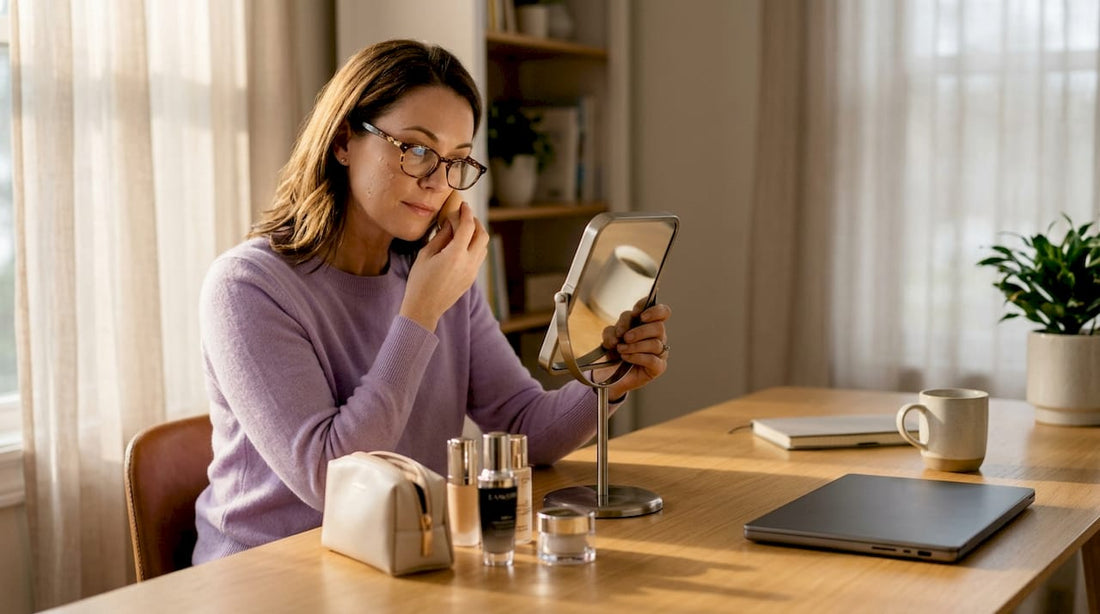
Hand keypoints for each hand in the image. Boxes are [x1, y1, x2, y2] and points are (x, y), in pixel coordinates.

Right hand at [400, 201, 488, 330]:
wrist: (424, 308)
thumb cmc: (419, 281)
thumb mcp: (426, 254)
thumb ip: (441, 236)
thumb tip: (450, 223)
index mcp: (455, 254)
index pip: (468, 226)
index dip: (466, 213)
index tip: (463, 205)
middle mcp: (468, 263)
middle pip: (482, 235)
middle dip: (476, 222)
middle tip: (465, 216)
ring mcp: (472, 272)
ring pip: (483, 246)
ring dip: (477, 235)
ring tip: (464, 230)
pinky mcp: (472, 279)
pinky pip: (479, 257)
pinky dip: (475, 246)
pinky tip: (463, 245)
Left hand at [592, 300, 671, 399]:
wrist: (609, 375)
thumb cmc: (613, 353)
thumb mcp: (609, 337)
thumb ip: (612, 331)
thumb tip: (620, 335)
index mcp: (648, 324)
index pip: (662, 312)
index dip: (652, 309)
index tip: (635, 313)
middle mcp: (657, 337)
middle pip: (659, 327)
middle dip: (640, 331)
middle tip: (625, 337)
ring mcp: (659, 352)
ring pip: (655, 344)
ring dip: (635, 346)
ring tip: (621, 350)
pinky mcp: (658, 367)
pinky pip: (652, 360)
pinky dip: (637, 357)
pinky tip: (626, 357)